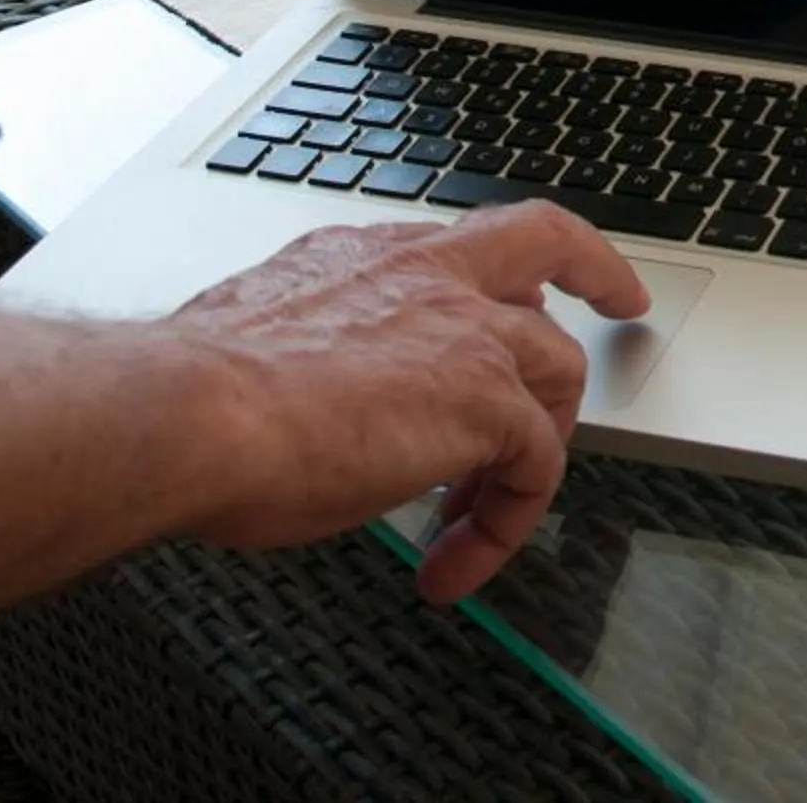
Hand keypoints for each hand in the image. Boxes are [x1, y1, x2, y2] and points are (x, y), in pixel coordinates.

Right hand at [168, 204, 651, 602]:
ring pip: (557, 367)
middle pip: (546, 247)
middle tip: (620, 307)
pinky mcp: (488, 400)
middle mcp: (421, 273)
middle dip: (596, 274)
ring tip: (483, 521)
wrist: (186, 413)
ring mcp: (465, 332)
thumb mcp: (256, 347)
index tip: (536, 271)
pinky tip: (454, 563)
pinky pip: (537, 464)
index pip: (455, 242)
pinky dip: (508, 523)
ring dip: (535, 446)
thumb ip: (305, 358)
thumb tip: (292, 404)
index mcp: (362, 259)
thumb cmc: (187, 397)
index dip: (503, 254)